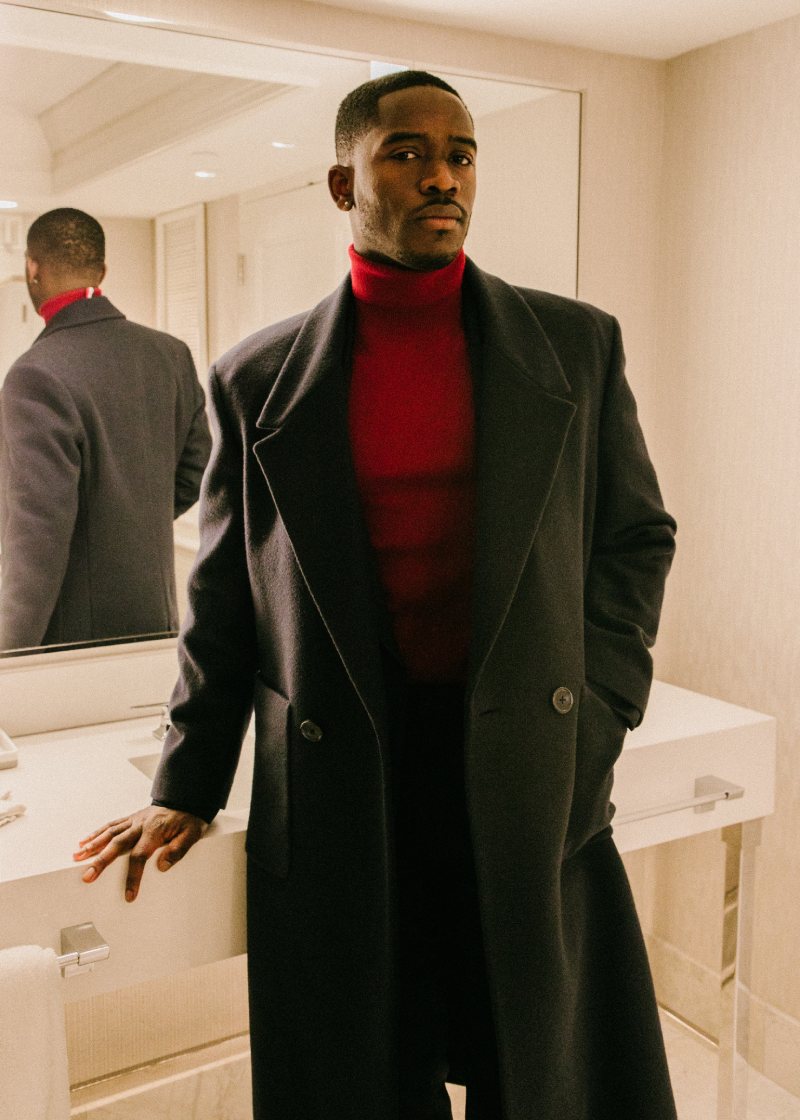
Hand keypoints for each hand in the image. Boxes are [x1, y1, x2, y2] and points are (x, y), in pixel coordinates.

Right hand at [73, 806, 207, 901]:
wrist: (186, 800)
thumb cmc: (188, 820)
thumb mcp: (192, 835)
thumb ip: (178, 850)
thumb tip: (162, 866)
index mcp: (155, 831)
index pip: (140, 856)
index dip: (133, 876)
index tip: (129, 895)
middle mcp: (140, 825)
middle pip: (117, 844)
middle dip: (101, 861)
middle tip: (87, 877)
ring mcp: (133, 821)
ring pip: (109, 833)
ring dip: (92, 846)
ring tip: (77, 858)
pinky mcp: (130, 819)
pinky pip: (111, 825)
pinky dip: (96, 833)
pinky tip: (84, 842)